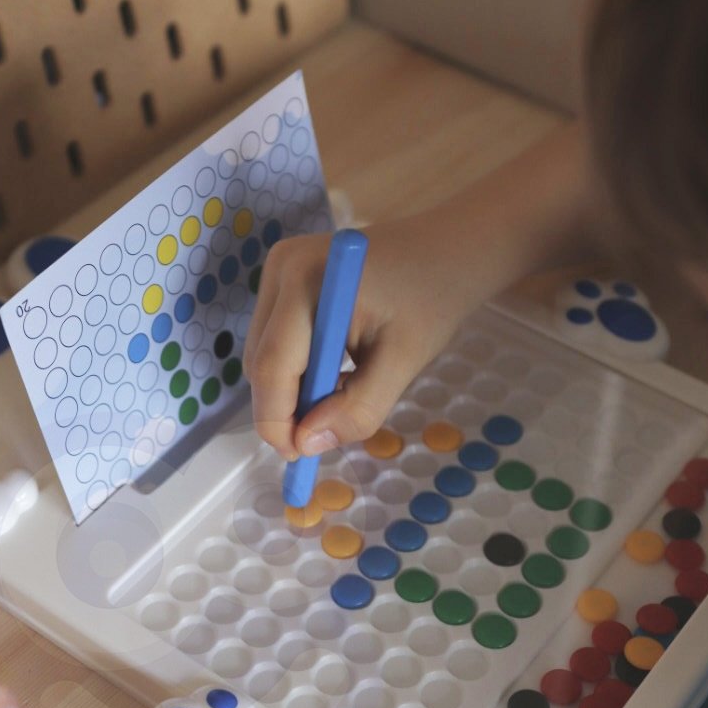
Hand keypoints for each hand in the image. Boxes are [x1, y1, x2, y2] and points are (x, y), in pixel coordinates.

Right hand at [243, 219, 469, 458]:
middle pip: (261, 363)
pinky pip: (274, 340)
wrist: (446, 249)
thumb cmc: (433, 299)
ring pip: (263, 355)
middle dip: (286, 407)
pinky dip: (297, 369)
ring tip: (341, 395)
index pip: (272, 366)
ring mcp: (277, 270)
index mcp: (308, 282)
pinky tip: (335, 370)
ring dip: (292, 388)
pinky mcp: (282, 279)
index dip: (278, 420)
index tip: (299, 458)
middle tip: (326, 434)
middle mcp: (281, 269)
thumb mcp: (404, 362)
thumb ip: (358, 408)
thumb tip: (307, 443)